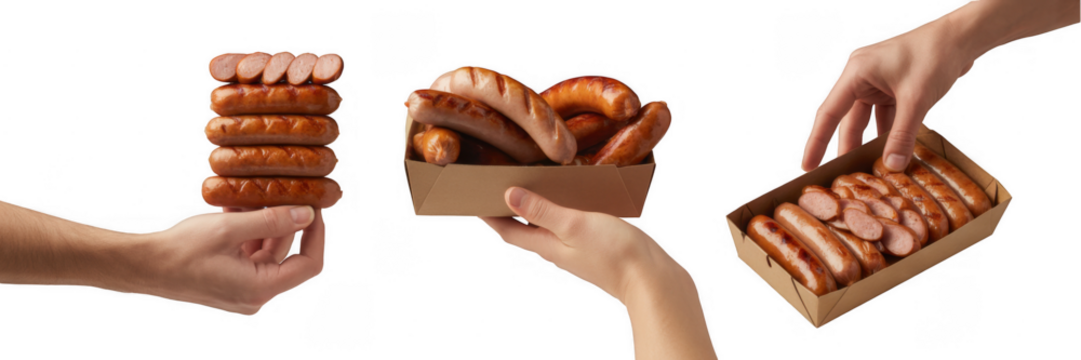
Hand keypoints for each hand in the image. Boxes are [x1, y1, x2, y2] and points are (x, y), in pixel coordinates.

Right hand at [145, 205, 325, 314]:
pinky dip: (249, 232)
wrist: (143, 266)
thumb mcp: (230, 228)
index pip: (309, 263)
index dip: (316, 234)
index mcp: (261, 288)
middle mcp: (257, 295)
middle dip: (286, 223)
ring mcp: (244, 290)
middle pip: (289, 255)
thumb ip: (272, 221)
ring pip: (270, 252)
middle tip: (282, 192)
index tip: (314, 207)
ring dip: (265, 223)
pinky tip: (238, 208)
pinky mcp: (233, 282)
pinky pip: (252, 254)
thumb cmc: (181, 250)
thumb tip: (307, 214)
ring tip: (253, 197)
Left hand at [478, 187, 675, 303]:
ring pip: (545, 226)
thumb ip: (542, 211)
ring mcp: (575, 249)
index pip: (507, 230)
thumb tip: (507, 197)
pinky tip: (568, 197)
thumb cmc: (614, 254)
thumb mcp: (573, 225)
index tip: (470, 197)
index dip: (488, 215)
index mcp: (546, 246)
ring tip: (528, 184)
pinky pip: (568, 224)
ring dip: (534, 208)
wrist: (652, 281)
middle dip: (507, 209)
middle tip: (494, 185)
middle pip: (523, 228)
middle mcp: (556, 249)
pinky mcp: (594, 245)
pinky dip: (560, 209)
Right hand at [800, 15, 976, 172]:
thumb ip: (902, 135)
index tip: (808, 166)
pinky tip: (892, 148)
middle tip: (842, 174)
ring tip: (869, 166)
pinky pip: (883, 114)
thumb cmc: (935, 54)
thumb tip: (892, 165)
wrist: (962, 37)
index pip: (829, 112)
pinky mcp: (891, 85)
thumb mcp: (916, 100)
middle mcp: (861, 75)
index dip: (816, 142)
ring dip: (870, 140)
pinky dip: (887, 131)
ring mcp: (877, 80)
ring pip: (866, 118)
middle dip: (847, 146)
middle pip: (847, 118)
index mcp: (856, 72)